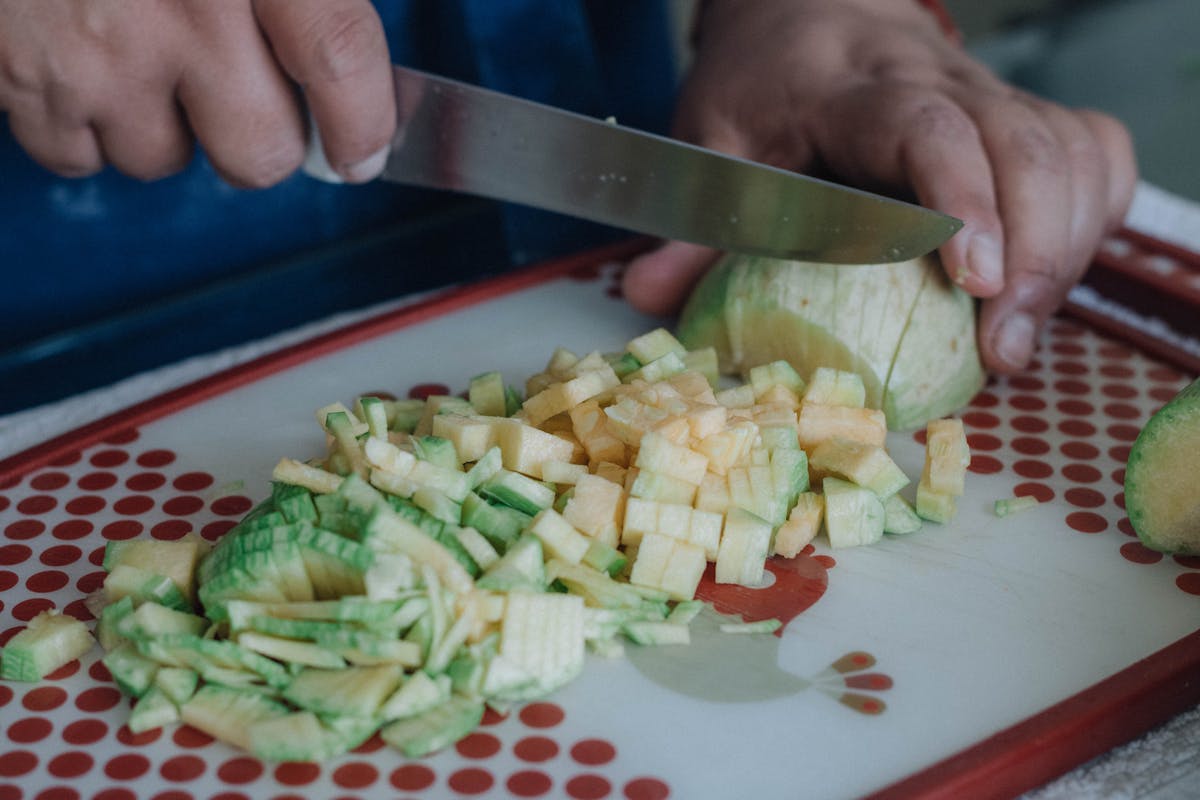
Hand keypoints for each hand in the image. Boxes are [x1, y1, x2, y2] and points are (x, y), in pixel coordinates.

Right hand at [0, 0, 394, 185]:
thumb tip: (339, 56)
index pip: (340, 57)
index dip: (364, 123)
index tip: (361, 153)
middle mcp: (184, 3)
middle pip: (260, 152)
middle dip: (259, 139)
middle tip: (241, 95)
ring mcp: (99, 48)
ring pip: (163, 158)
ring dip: (161, 123)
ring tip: (138, 49)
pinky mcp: (22, 74)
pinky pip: (77, 156)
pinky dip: (83, 123)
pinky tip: (83, 62)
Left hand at [622, 0, 1136, 374]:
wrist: (809, 12)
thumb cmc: (761, 89)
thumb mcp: (709, 146)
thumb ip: (687, 225)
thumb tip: (644, 300)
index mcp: (851, 87)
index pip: (925, 125)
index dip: (960, 196)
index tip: (974, 279)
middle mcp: (935, 80)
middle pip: (1020, 144)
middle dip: (1033, 253)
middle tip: (1003, 348)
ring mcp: (986, 93)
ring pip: (1067, 152)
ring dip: (1064, 250)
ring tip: (1019, 340)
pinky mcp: (1018, 112)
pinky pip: (1089, 153)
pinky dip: (1089, 218)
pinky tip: (1054, 275)